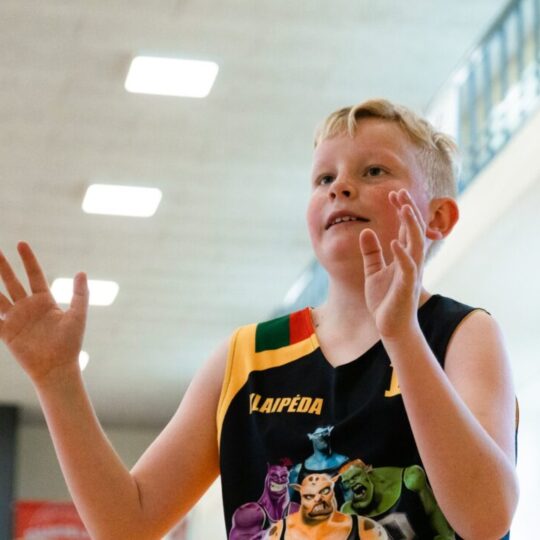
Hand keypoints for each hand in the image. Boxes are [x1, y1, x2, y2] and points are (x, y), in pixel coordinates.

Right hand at [0, 242, 88, 385]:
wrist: (57, 367)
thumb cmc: (71, 343)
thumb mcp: (78, 315)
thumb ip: (80, 294)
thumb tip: (81, 272)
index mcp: (45, 301)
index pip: (34, 275)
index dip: (28, 260)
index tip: (21, 243)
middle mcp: (29, 307)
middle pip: (13, 282)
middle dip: (3, 266)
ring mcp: (16, 318)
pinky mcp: (7, 332)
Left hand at [359, 189, 428, 337]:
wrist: (391, 327)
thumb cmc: (385, 300)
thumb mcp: (373, 272)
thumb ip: (371, 253)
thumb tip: (366, 231)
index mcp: (403, 257)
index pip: (405, 229)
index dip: (402, 211)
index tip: (393, 194)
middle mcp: (411, 262)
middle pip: (413, 231)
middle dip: (408, 211)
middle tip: (399, 193)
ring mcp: (411, 273)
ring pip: (415, 244)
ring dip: (410, 225)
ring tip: (403, 208)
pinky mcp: (406, 287)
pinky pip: (407, 267)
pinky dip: (402, 254)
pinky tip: (394, 242)